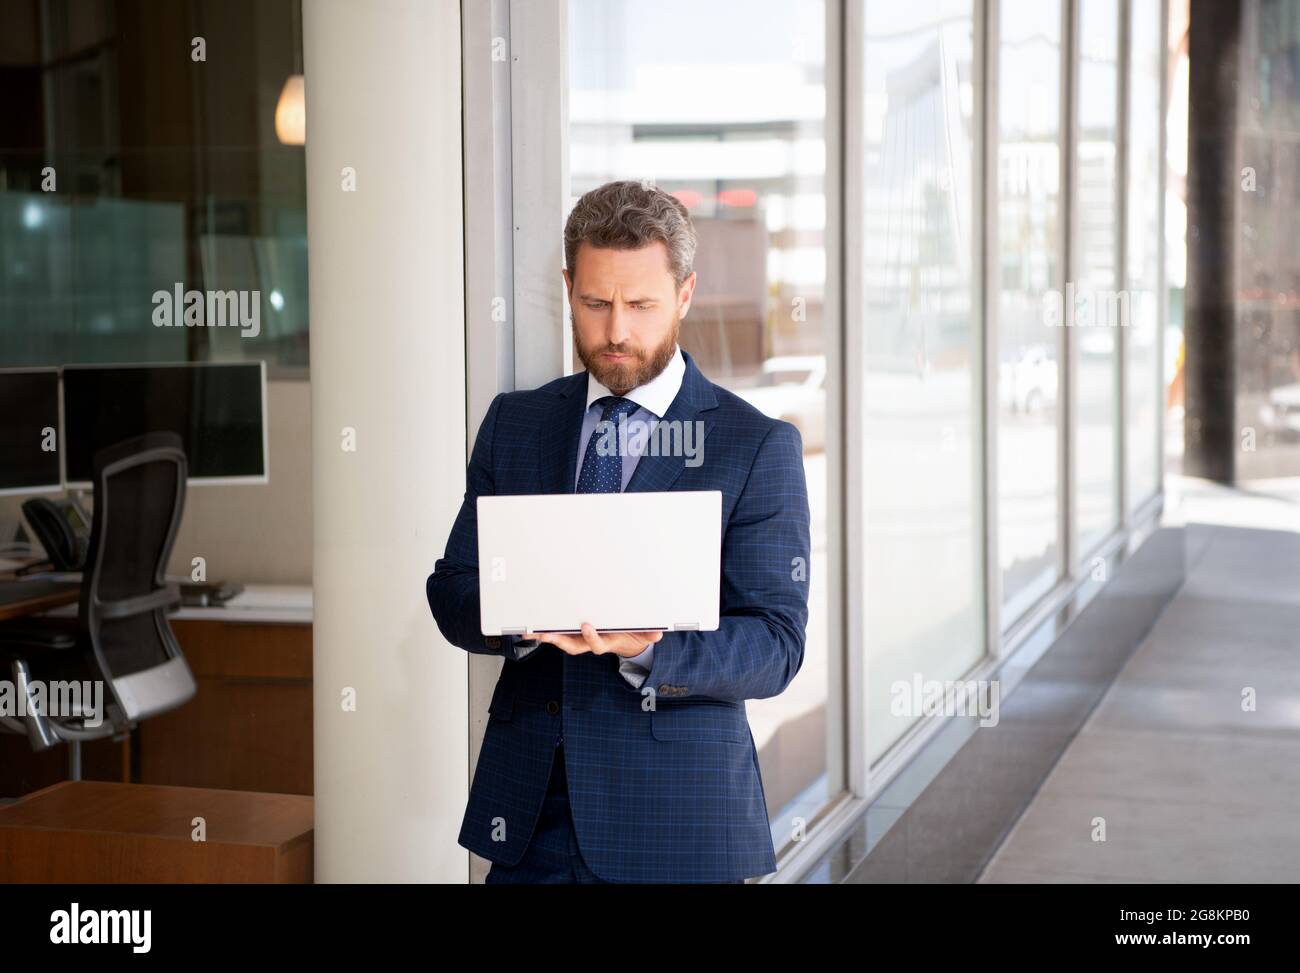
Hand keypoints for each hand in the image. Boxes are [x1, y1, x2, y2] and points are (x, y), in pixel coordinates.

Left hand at [523, 623, 662, 658]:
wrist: (628, 641)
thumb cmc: (634, 634)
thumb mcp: (646, 634)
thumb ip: (650, 634)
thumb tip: (658, 634)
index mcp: (607, 642)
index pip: (597, 644)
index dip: (591, 637)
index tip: (587, 626)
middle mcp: (591, 642)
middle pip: (573, 645)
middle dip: (559, 640)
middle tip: (545, 634)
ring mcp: (582, 638)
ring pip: (563, 639)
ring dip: (547, 636)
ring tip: (532, 630)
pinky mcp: (576, 632)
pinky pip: (560, 632)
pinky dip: (546, 630)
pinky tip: (534, 625)